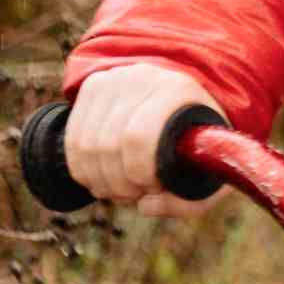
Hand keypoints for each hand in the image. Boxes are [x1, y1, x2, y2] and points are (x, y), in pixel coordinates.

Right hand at [64, 62, 227, 219]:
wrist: (185, 99)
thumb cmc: (199, 141)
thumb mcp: (210, 172)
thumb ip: (190, 202)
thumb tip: (144, 206)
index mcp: (178, 90)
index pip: (138, 136)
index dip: (138, 173)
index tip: (152, 187)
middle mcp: (143, 78)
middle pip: (107, 143)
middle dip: (117, 182)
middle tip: (134, 193)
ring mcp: (114, 78)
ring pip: (85, 144)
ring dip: (98, 179)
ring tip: (119, 189)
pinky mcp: (93, 86)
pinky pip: (73, 138)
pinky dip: (82, 168)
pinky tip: (101, 178)